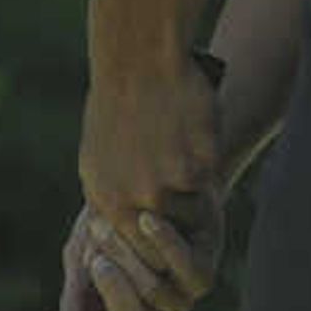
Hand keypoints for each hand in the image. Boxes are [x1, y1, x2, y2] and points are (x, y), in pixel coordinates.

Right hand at [52, 188, 223, 310]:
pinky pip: (188, 270)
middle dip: (112, 288)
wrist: (148, 171)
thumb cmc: (109, 216)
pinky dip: (164, 244)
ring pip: (158, 294)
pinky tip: (146, 218)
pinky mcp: (206, 264)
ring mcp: (182, 291)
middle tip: (97, 256)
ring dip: (130, 259)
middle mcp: (155, 309)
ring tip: (110, 221)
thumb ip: (77, 294)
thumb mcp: (82, 251)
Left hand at [78, 55, 222, 231]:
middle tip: (184, 198)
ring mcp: (166, 186)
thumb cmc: (117, 105)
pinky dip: (209, 162)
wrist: (137, 60)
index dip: (156, 241)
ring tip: (185, 157)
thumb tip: (121, 235)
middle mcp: (133, 200)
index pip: (136, 250)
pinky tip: (196, 135)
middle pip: (168, 239)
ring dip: (198, 193)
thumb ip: (112, 199)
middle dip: (180, 223)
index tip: (166, 224)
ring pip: (195, 211)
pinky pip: (212, 180)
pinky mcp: (197, 167)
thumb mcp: (98, 158)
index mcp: (105, 200)